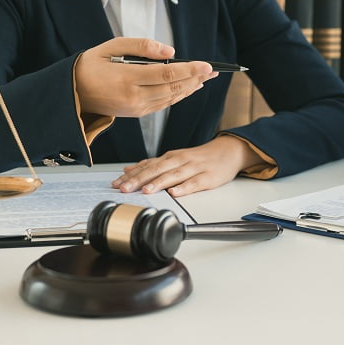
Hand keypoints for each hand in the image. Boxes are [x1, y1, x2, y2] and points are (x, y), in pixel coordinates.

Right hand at [74, 37, 217, 117]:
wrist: (73, 93)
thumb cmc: (91, 64)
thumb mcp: (112, 46)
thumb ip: (141, 46)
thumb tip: (170, 52)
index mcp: (127, 78)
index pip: (166, 74)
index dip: (189, 70)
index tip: (207, 65)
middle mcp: (134, 96)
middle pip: (173, 88)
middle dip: (196, 79)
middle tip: (214, 71)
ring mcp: (136, 108)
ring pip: (171, 98)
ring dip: (191, 88)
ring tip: (206, 78)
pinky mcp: (137, 113)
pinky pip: (163, 104)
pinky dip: (179, 96)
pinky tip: (188, 88)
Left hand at [111, 135, 264, 196]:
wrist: (227, 151)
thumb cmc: (199, 158)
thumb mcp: (174, 158)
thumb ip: (152, 164)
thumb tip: (128, 169)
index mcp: (170, 157)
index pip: (146, 166)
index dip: (130, 175)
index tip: (115, 183)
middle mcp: (179, 161)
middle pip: (156, 170)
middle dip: (139, 180)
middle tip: (124, 188)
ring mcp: (193, 168)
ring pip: (173, 175)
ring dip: (159, 183)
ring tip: (146, 191)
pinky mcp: (207, 177)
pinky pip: (194, 183)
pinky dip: (184, 188)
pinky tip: (175, 193)